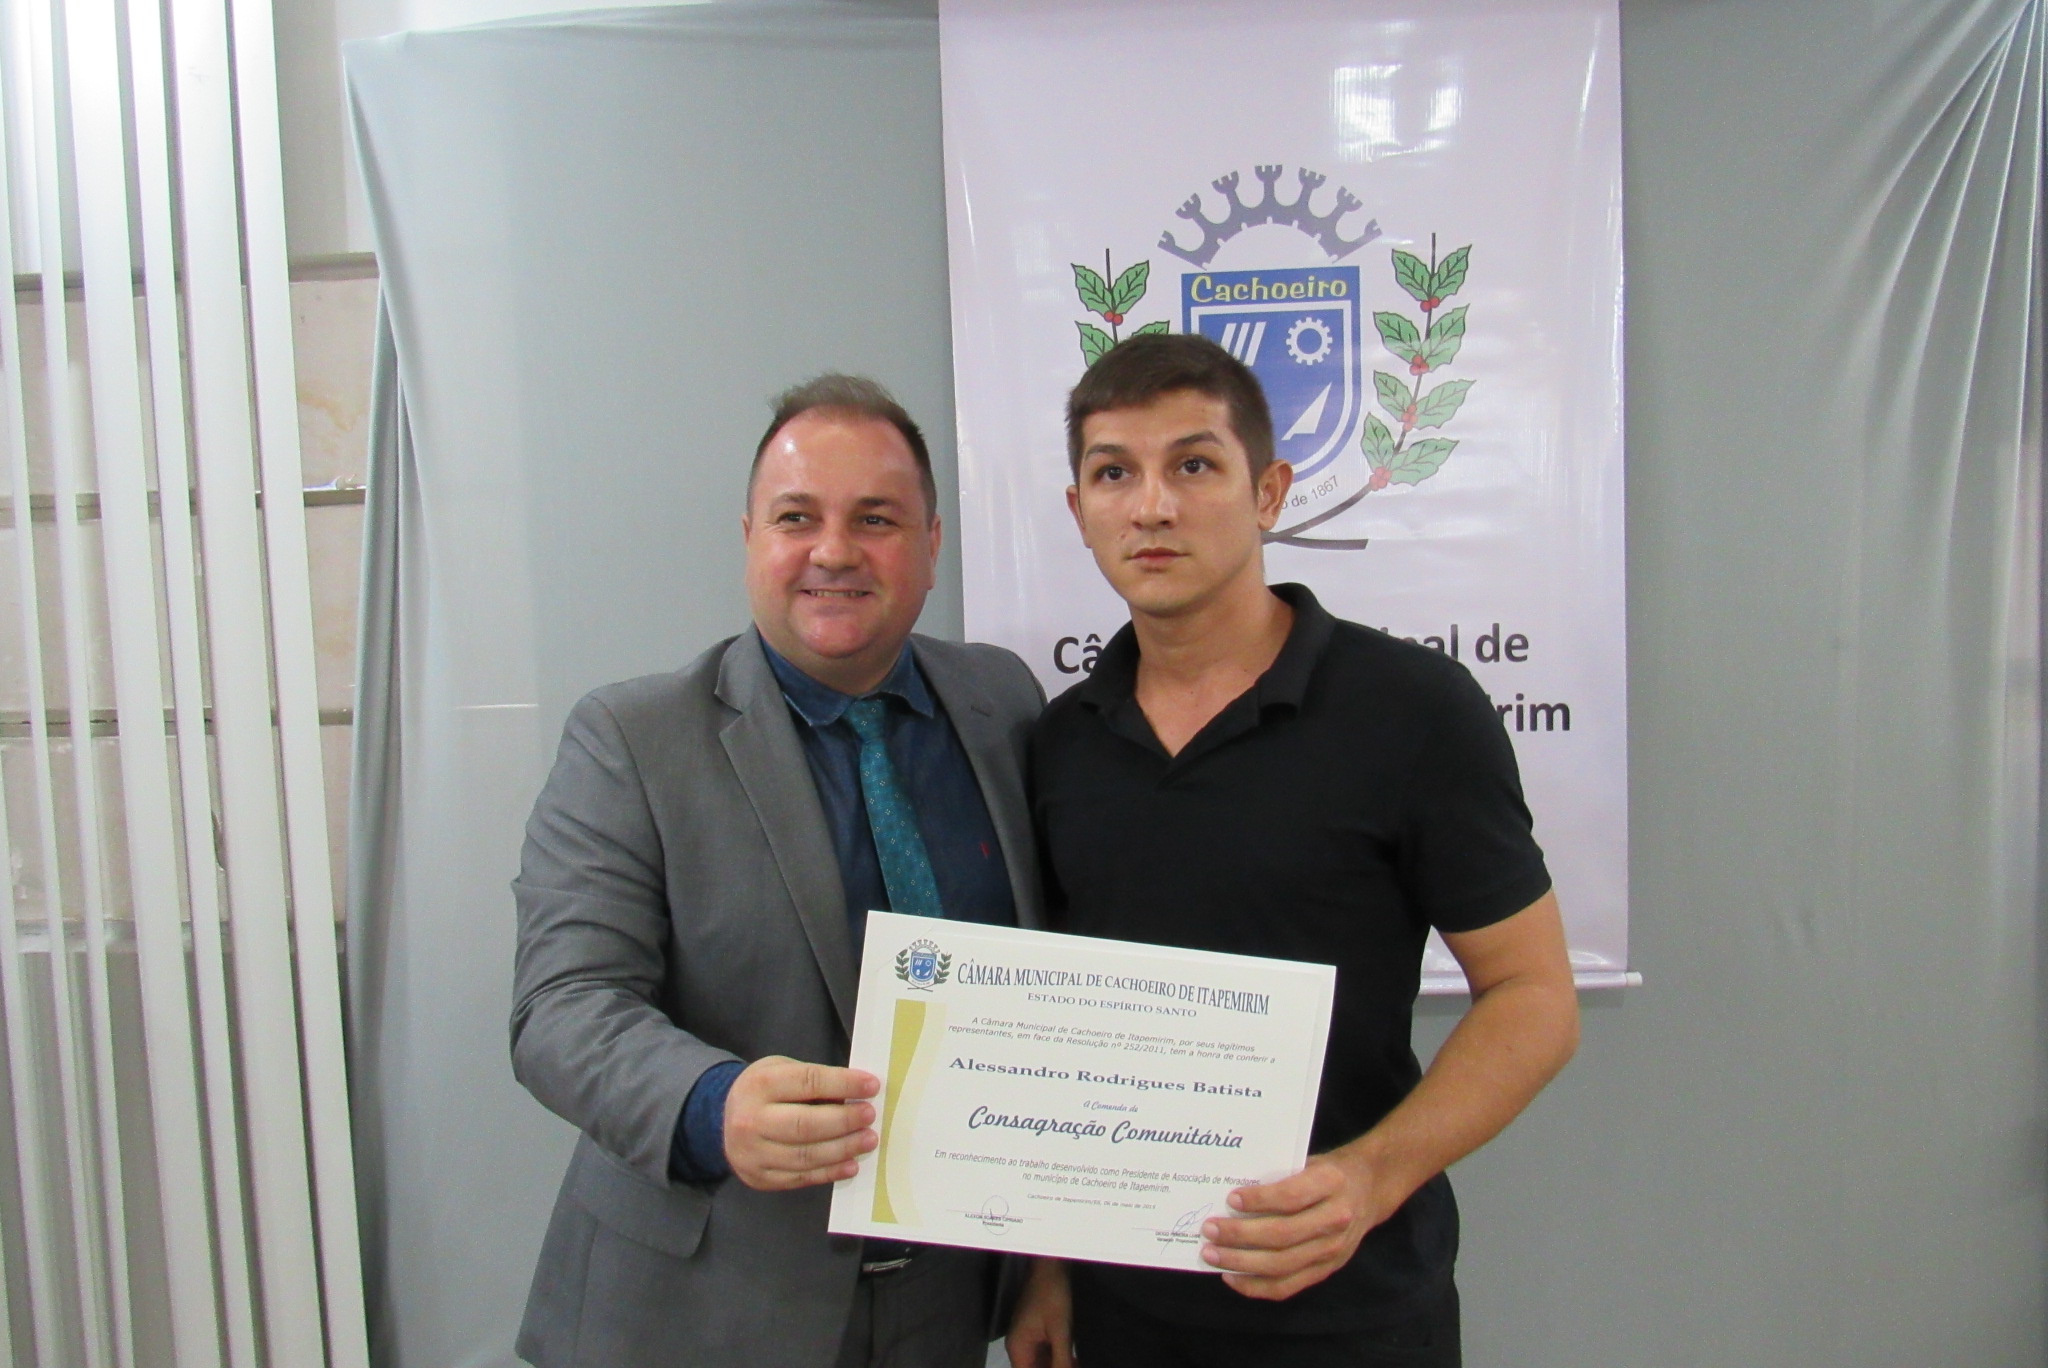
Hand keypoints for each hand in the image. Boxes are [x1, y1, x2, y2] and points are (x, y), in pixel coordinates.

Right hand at [722, 1056, 878, 1190]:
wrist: (722, 1120)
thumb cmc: (763, 1091)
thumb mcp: (781, 1070)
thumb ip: (813, 1080)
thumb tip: (857, 1093)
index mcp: (760, 1084)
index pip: (807, 1082)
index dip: (843, 1083)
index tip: (872, 1085)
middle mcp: (751, 1120)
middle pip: (805, 1124)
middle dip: (844, 1121)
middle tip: (870, 1116)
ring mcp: (753, 1153)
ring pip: (805, 1156)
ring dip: (842, 1149)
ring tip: (868, 1140)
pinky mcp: (759, 1178)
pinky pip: (800, 1178)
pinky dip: (829, 1172)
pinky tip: (851, 1164)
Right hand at [1005, 1258, 1072, 1367]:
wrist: (1051, 1266)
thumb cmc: (1053, 1296)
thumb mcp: (1060, 1331)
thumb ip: (1061, 1361)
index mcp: (1019, 1349)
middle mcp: (1020, 1346)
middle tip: (1074, 1366)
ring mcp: (1028, 1338)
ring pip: (1042, 1363)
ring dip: (1058, 1365)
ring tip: (1076, 1363)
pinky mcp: (1038, 1331)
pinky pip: (1046, 1352)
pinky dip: (1058, 1357)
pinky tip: (1074, 1358)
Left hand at [1200, 1152, 1389, 1300]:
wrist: (1371, 1189)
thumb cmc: (1330, 1172)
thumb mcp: (1309, 1161)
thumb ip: (1279, 1177)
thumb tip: (1230, 1197)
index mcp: (1332, 1182)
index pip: (1292, 1196)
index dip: (1260, 1200)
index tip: (1231, 1198)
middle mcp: (1336, 1218)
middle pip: (1283, 1235)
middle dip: (1240, 1235)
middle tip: (1210, 1229)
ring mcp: (1334, 1249)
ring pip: (1282, 1264)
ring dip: (1242, 1263)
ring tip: (1213, 1254)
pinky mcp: (1327, 1270)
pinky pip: (1288, 1286)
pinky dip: (1256, 1286)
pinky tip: (1232, 1277)